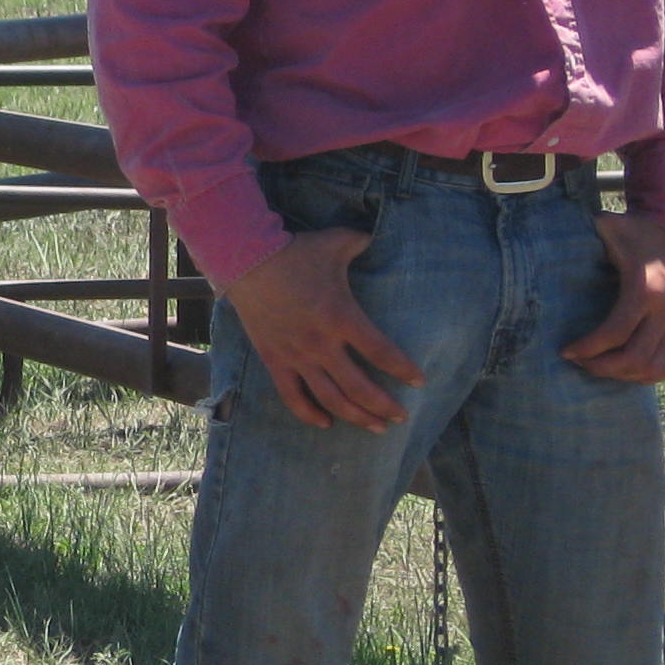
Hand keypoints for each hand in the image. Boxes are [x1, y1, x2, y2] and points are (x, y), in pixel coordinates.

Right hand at [220, 228, 421, 430]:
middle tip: (402, 416)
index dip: (404, 370)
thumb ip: (361, 243)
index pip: (382, 353)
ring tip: (376, 427)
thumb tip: (375, 238)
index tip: (420, 381)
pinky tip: (326, 423)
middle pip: (360, 387)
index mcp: (342, 317)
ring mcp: (296, 356)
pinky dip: (309, 414)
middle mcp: (321, 344)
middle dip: (385, 406)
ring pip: (330, 399)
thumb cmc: (295, 252)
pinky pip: (292, 396)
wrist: (245, 262)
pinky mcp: (275, 360)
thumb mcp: (336, 243)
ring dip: (356, 416)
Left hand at [563, 211, 664, 382]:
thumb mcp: (610, 228)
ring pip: (654, 368)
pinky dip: (643, 375)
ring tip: (596, 365)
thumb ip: (585, 235)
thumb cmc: (635, 235)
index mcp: (645, 288)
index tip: (565, 351)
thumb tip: (549, 239)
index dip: (588, 348)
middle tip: (578, 361)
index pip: (617, 331)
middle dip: (601, 366)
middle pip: (635, 357)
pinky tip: (620, 369)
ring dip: (622, 375)